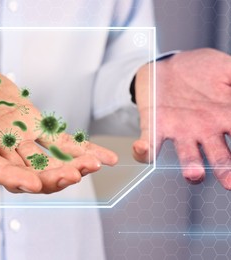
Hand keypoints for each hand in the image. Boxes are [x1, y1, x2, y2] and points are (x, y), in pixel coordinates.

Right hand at [0, 44, 117, 193]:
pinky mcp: (36, 126)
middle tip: (74, 174)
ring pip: (45, 162)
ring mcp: (20, 139)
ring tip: (93, 164)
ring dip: (70, 166)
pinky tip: (103, 157)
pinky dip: (81, 150)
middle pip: (24, 172)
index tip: (32, 183)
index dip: (10, 178)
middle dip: (49, 178)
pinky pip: (59, 142)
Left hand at [133, 48, 230, 188]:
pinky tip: (141, 148)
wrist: (164, 66)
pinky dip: (145, 150)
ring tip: (194, 174)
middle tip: (229, 183)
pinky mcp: (155, 125)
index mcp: (227, 117)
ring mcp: (180, 131)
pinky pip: (150, 141)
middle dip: (225, 169)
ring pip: (188, 155)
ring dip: (191, 165)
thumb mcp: (225, 68)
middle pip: (219, 156)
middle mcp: (205, 131)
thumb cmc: (199, 70)